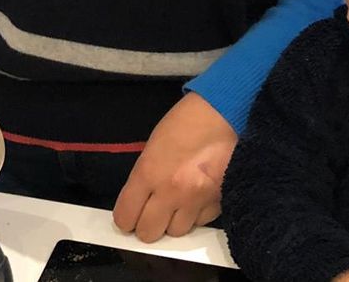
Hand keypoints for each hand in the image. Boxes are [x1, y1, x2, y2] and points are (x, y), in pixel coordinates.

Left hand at [112, 91, 235, 241]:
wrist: (223, 114)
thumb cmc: (184, 123)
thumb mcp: (153, 146)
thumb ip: (144, 177)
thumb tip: (138, 203)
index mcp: (148, 173)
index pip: (125, 217)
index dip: (125, 218)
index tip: (128, 216)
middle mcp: (171, 192)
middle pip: (149, 233)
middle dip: (147, 225)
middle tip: (151, 213)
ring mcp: (197, 201)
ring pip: (176, 232)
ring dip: (174, 221)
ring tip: (177, 203)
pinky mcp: (219, 204)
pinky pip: (201, 223)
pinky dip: (196, 216)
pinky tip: (197, 198)